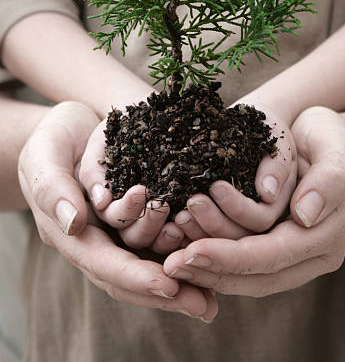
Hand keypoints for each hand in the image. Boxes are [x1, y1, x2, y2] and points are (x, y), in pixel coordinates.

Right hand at [18, 101, 216, 320]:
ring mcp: (117, 231)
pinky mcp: (135, 217)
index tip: (169, 286)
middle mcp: (97, 240)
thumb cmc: (52, 138)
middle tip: (204, 304)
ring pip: (149, 260)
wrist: (70, 127)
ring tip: (213, 282)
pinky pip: (159, 240)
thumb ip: (53, 189)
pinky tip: (209, 252)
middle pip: (131, 275)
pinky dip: (182, 248)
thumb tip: (73, 223)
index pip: (104, 264)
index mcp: (72, 234)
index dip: (136, 277)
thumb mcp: (44, 157)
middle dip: (167, 291)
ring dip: (180, 272)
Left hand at [162, 107, 344, 295]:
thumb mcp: (339, 148)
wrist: (328, 138)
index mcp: (327, 237)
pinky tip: (183, 240)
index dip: (232, 258)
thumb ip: (329, 180)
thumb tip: (304, 216)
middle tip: (170, 262)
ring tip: (171, 243)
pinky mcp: (273, 243)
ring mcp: (291, 253)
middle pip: (255, 275)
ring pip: (244, 273)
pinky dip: (211, 252)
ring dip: (206, 262)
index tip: (192, 253)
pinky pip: (240, 258)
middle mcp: (310, 254)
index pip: (274, 256)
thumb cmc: (334, 138)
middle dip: (211, 268)